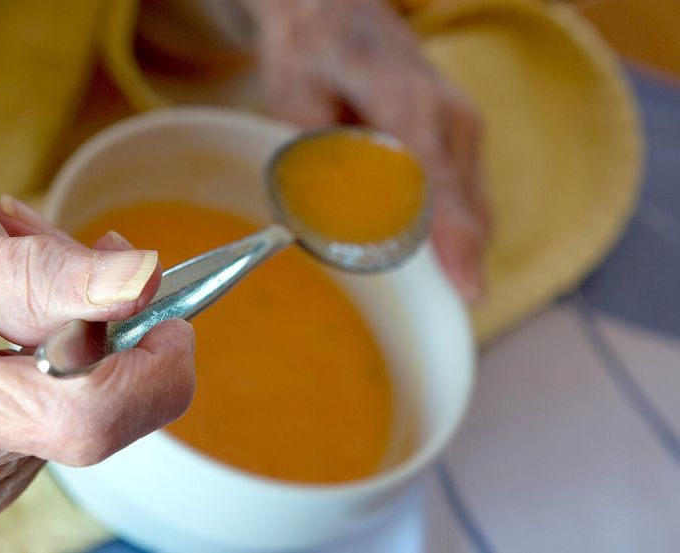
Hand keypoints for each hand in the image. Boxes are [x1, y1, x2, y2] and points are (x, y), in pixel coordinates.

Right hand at [0, 156, 194, 522]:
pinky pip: (54, 417)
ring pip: (77, 412)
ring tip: (17, 261)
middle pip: (89, 416)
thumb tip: (145, 281)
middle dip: (106, 327)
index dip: (149, 366)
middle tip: (76, 246)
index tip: (171, 307)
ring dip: (78, 330)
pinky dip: (56, 357)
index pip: (80, 417)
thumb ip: (47, 272)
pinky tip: (11, 311)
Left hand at [243, 0, 489, 300]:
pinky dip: (453, 231)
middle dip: (462, 262)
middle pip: (465, 203)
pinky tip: (439, 264)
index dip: (451, 237)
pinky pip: (465, 195)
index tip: (468, 290)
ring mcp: (462, 123)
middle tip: (452, 323)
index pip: (435, 179)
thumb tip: (316, 224)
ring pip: (473, 204)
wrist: (335, 12)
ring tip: (446, 304)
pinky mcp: (462, 137)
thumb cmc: (310, 54)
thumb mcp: (292, 101)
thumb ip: (312, 159)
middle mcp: (449, 112)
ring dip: (460, 252)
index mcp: (405, 98)